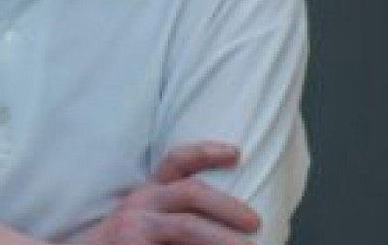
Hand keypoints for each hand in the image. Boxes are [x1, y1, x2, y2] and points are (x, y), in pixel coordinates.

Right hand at [85, 142, 259, 244]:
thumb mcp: (137, 225)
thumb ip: (170, 219)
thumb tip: (223, 232)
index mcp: (144, 196)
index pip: (175, 162)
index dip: (206, 152)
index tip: (237, 152)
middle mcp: (138, 206)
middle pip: (190, 192)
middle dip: (227, 205)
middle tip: (255, 222)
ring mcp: (132, 229)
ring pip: (188, 226)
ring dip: (223, 239)